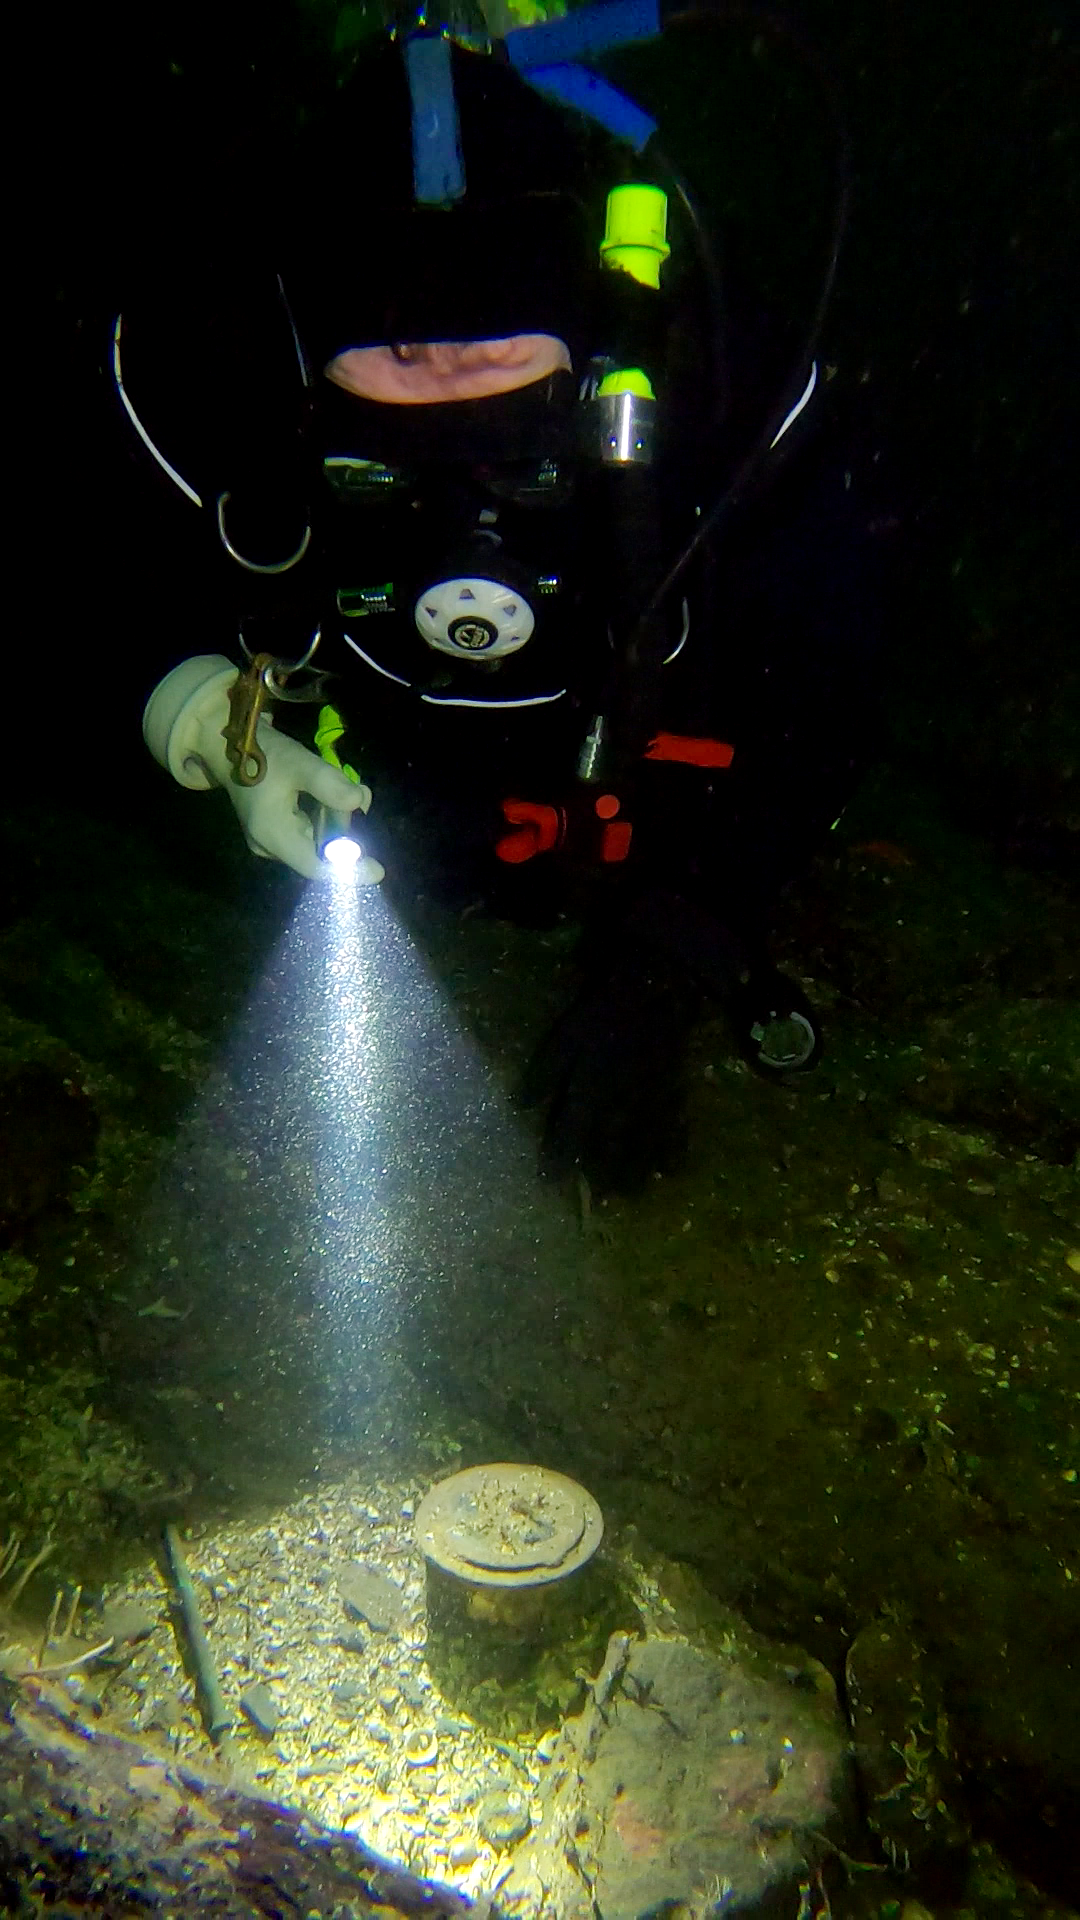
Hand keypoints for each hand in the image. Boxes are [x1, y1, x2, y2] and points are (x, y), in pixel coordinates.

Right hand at [230, 720, 383, 883]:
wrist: (230, 743)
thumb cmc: (264, 754)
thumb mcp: (301, 764)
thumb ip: (329, 784)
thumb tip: (360, 802)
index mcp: (274, 835)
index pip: (316, 867)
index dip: (348, 871)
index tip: (377, 870)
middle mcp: (269, 846)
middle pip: (318, 856)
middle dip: (345, 835)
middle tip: (359, 800)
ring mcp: (268, 840)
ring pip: (313, 844)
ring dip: (335, 824)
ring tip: (347, 793)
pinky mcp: (271, 830)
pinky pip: (304, 835)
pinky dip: (323, 821)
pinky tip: (327, 797)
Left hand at [520, 944, 700, 1192]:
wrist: (653, 992)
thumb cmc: (601, 1014)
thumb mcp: (564, 1037)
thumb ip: (544, 1074)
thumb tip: (520, 1107)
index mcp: (590, 1087)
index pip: (571, 1131)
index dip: (559, 1157)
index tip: (550, 1183)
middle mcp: (619, 1101)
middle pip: (610, 1145)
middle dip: (603, 1174)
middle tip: (599, 1202)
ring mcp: (649, 1099)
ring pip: (642, 1143)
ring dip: (636, 1172)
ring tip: (632, 1197)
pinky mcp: (672, 1090)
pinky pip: (674, 1126)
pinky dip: (674, 1149)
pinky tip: (673, 1170)